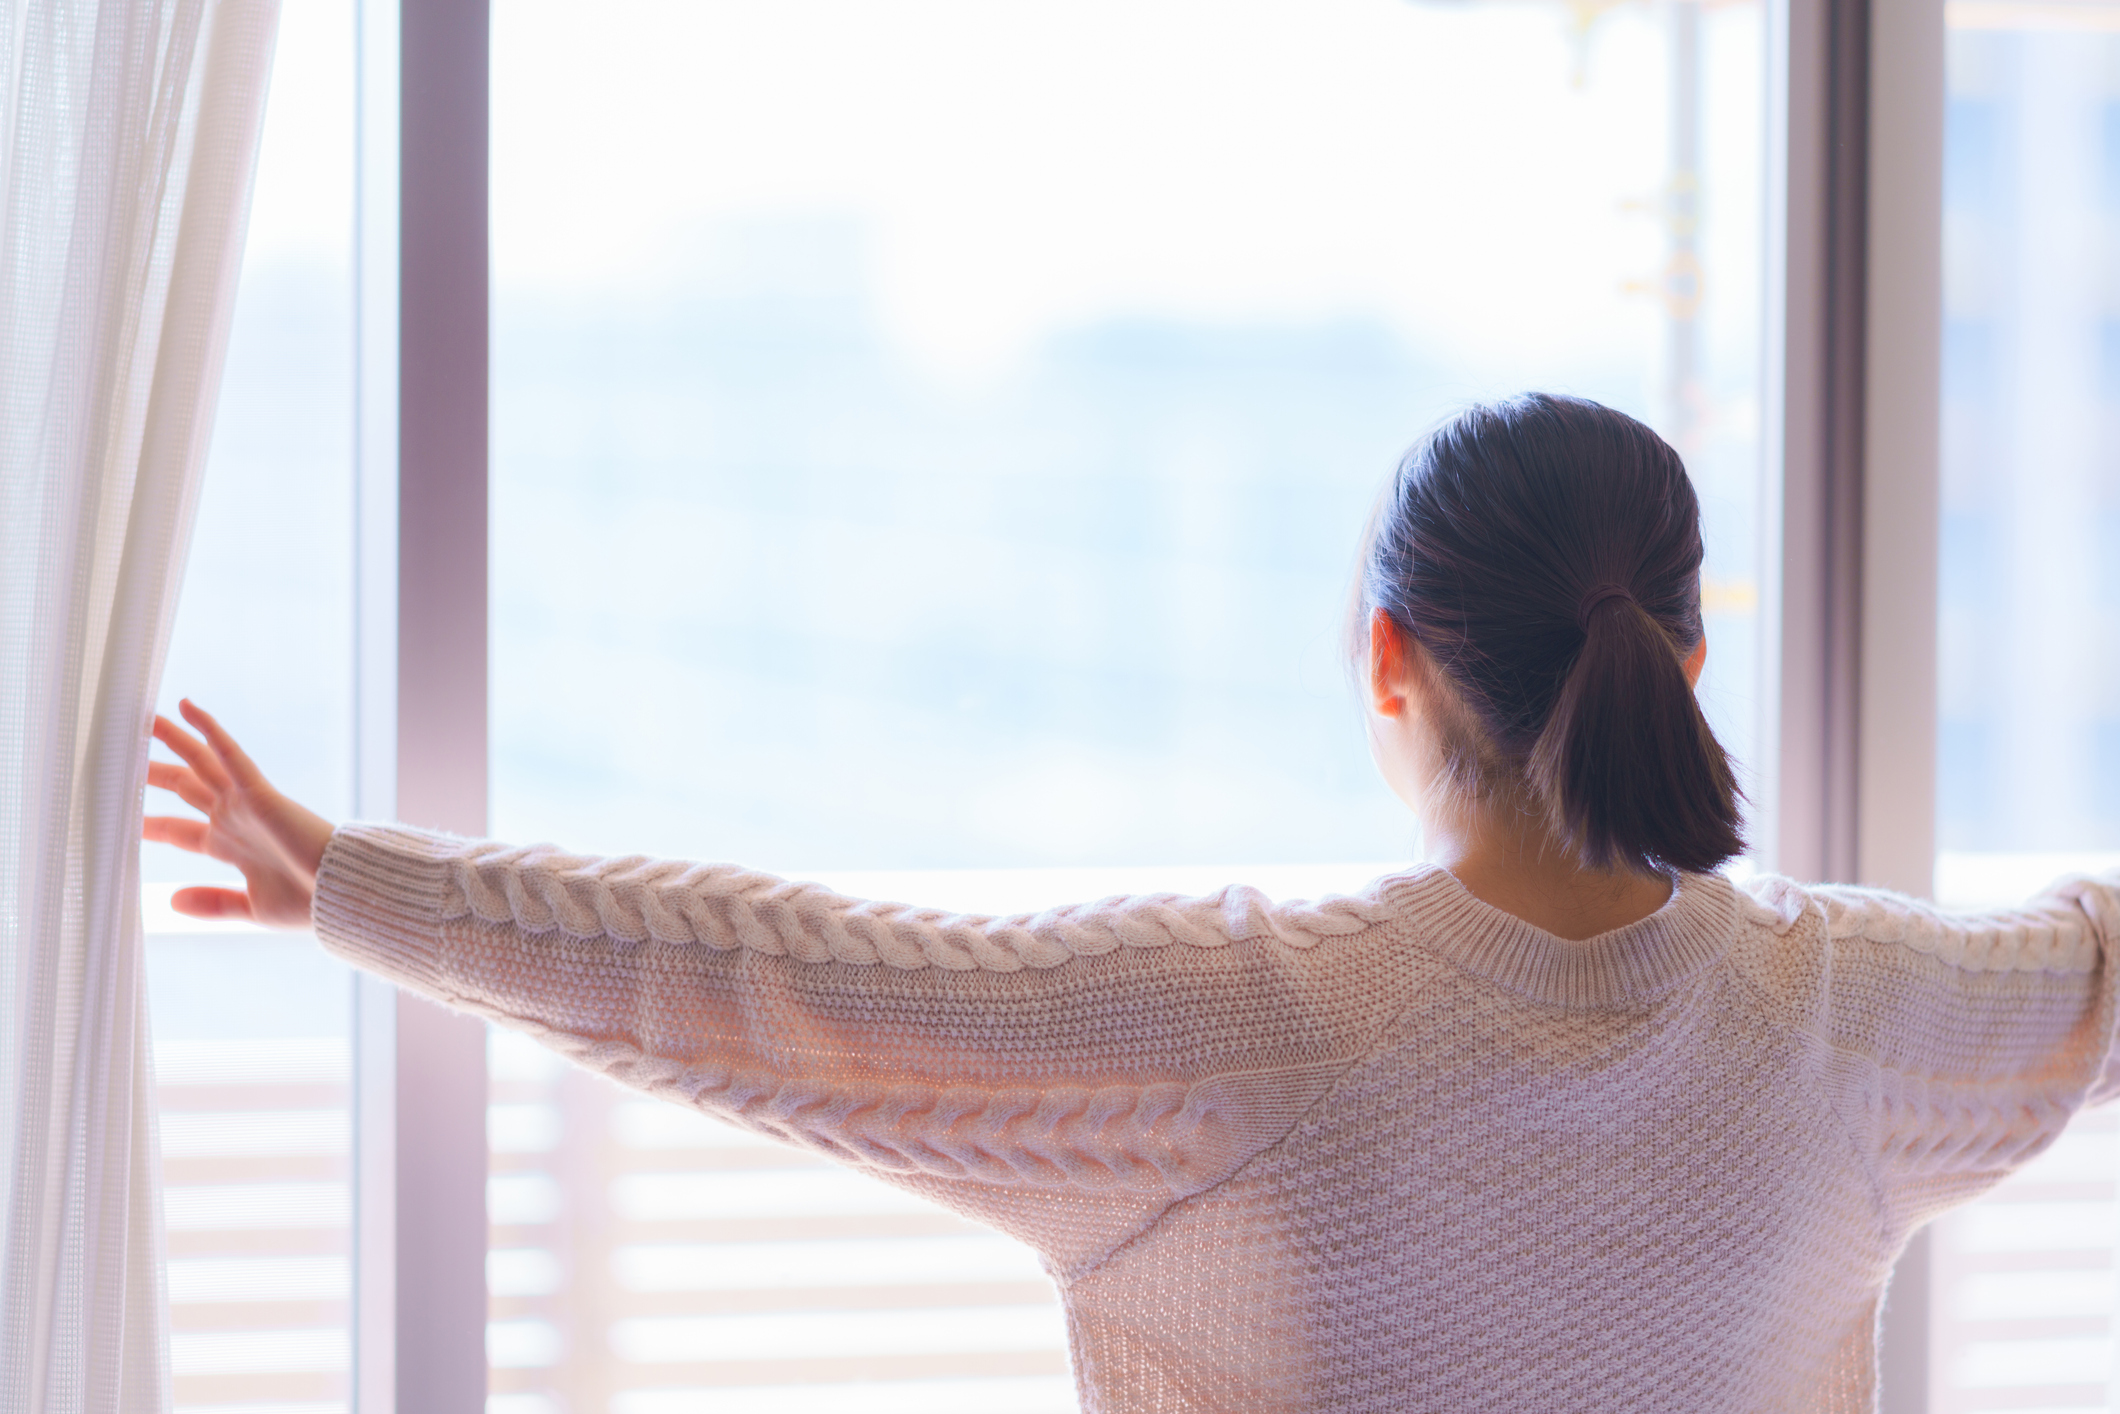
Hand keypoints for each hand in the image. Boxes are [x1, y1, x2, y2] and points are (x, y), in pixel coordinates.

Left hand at [143, 700, 336, 928]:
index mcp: (233, 846)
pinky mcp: (259, 793)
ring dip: (175, 741)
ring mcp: (246, 803)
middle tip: (122, 759)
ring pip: (201, 763)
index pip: (182, 831)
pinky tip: (188, 708)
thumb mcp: (251, 908)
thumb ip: (213, 903)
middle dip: (154, 776)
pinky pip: (230, 754)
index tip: (126, 819)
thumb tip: (170, 899)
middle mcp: (236, 819)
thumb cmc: (308, 903)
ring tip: (147, 719)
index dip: (154, 824)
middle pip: (186, 789)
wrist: (342, 892)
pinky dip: (210, 730)